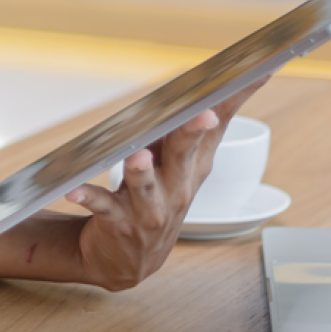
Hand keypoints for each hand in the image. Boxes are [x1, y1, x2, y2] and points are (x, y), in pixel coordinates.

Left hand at [63, 80, 268, 291]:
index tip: (256, 71)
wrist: (131, 260)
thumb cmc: (159, 200)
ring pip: (146, 185)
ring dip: (141, 170)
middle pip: (185, 153)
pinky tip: (74, 191)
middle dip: (192, 132)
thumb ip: (198, 127)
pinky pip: (103, 207)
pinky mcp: (119, 222)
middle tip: (202, 114)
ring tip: (137, 156)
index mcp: (194, 166)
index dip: (236, 99)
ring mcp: (149, 208)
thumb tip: (215, 83)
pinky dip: (88, 197)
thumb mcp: (185, 166)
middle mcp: (177, 187)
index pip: (218, 126)